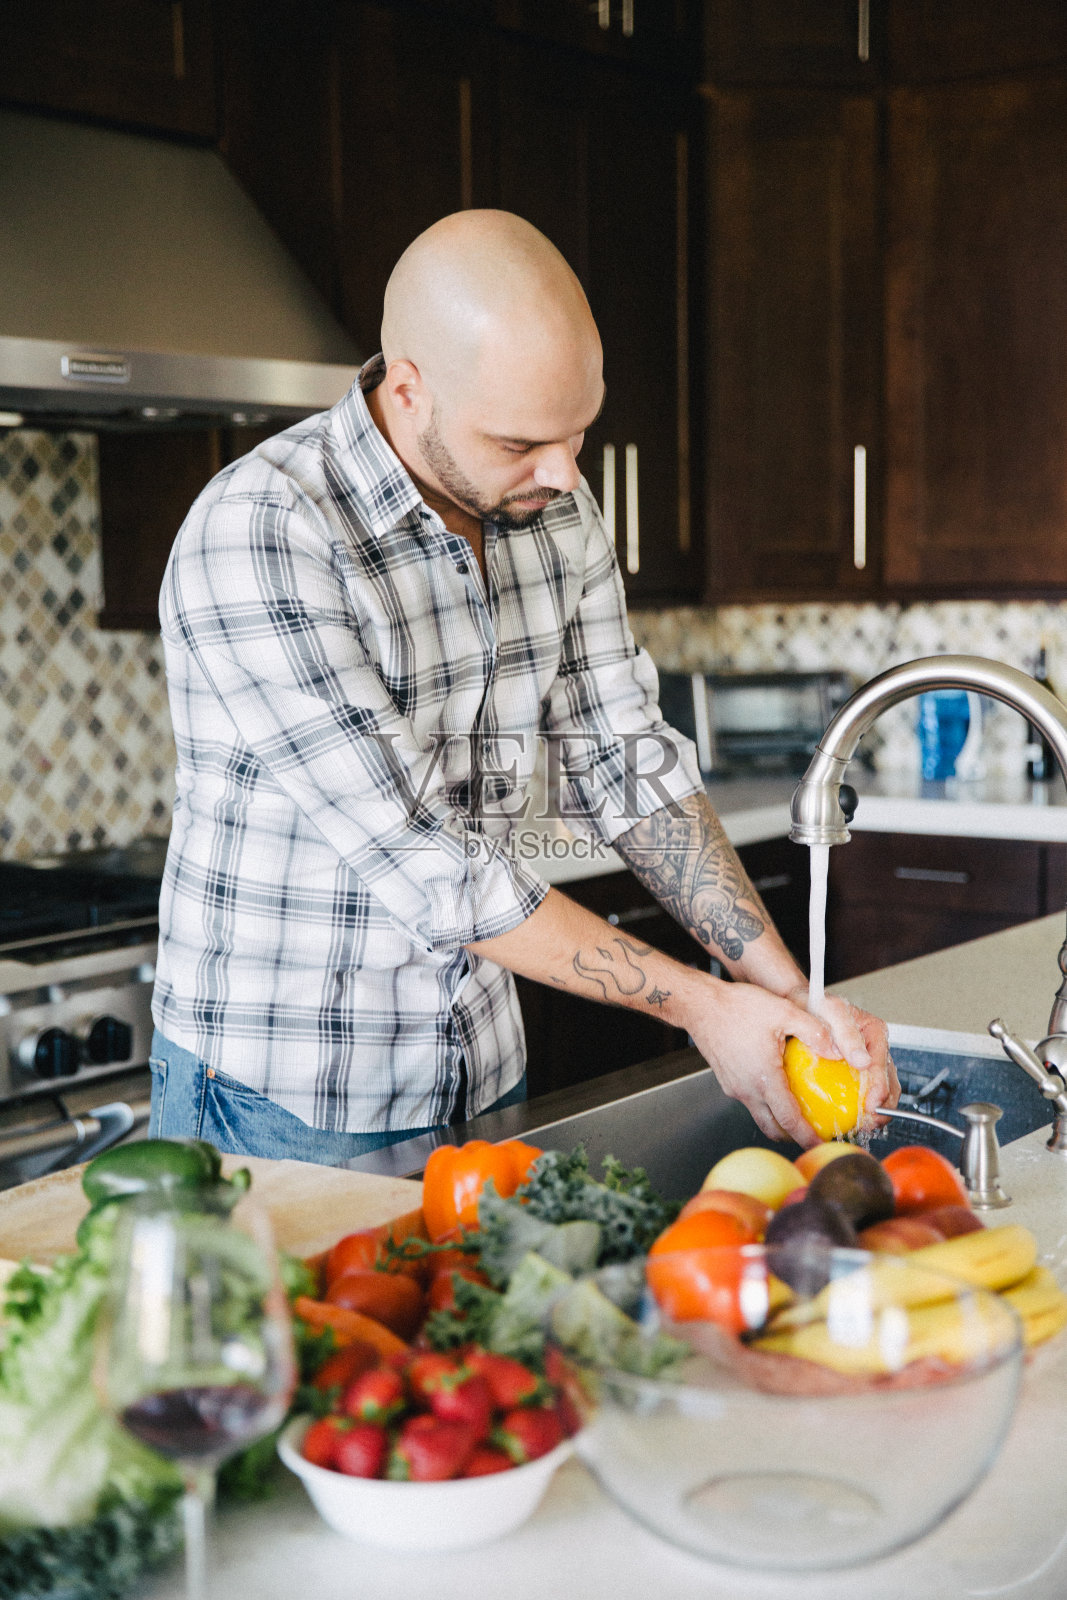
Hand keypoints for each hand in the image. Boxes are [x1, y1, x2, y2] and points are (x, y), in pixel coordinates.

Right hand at [686, 978, 854, 1147]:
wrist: (700, 1005)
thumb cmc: (736, 1007)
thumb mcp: (783, 1011)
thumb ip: (813, 1031)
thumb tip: (837, 1050)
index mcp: (763, 1078)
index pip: (789, 1120)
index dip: (807, 1137)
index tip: (821, 1146)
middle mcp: (746, 1089)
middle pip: (772, 1127)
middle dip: (793, 1137)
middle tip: (812, 1136)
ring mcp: (734, 1087)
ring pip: (760, 1114)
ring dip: (778, 1120)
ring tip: (798, 1112)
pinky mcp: (727, 1080)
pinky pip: (750, 1099)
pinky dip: (765, 1102)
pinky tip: (776, 1085)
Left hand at [786, 986, 899, 1128]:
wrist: (800, 1006)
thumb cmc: (813, 1006)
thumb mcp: (829, 1011)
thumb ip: (846, 1032)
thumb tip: (862, 1061)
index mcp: (873, 1030)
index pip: (882, 1063)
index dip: (880, 1086)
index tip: (872, 1103)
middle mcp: (873, 1046)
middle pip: (888, 1080)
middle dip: (884, 1104)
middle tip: (871, 1120)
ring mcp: (867, 1059)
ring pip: (882, 1089)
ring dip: (877, 1109)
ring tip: (867, 1124)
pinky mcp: (856, 1070)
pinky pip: (865, 1091)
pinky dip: (862, 1106)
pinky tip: (853, 1118)